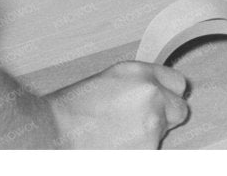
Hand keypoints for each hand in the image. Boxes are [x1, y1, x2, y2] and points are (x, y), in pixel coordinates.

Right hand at [46, 62, 188, 148]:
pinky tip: (114, 148)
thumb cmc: (68, 111)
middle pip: (179, 109)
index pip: (178, 83)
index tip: (161, 103)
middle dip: (164, 117)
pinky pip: (151, 151)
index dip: (167, 95)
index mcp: (141, 73)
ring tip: (115, 137)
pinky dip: (136, 152)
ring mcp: (151, 123)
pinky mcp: (147, 149)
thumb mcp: (109, 81)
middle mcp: (152, 95)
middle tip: (136, 124)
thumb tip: (157, 94)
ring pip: (163, 133)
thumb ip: (139, 85)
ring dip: (146, 136)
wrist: (48, 134)